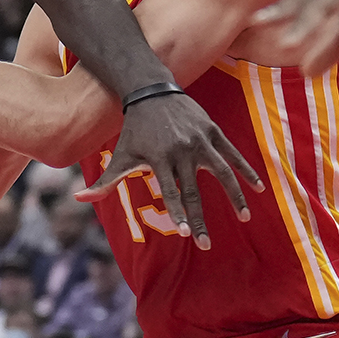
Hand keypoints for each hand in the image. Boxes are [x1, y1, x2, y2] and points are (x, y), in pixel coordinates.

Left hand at [76, 92, 263, 250]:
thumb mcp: (120, 155)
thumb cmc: (134, 130)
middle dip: (198, 220)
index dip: (177, 213)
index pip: (169, 192)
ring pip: (221, 172)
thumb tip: (79, 198)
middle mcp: (181, 151)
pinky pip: (233, 154)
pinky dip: (247, 171)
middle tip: (205, 245)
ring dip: (234, 196)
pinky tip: (259, 189)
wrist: (151, 92)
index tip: (183, 234)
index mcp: (159, 159)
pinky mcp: (213, 131)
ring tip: (243, 218)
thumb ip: (105, 182)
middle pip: (193, 191)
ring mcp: (199, 141)